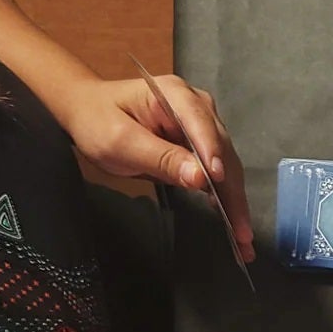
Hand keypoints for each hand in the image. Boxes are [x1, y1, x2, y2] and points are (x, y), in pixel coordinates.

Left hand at [60, 72, 253, 261]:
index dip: (212, 154)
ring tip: (244, 236)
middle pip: (222, 151)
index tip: (217, 182)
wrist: (88, 111)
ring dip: (235, 200)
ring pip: (227, 165)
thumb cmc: (98, 121)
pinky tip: (233, 219)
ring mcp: (202, 125)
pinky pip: (219, 171)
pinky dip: (226, 197)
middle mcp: (197, 106)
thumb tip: (200, 178)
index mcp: (174, 95)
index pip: (201, 125)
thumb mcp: (121, 142)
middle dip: (232, 191)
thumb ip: (161, 158)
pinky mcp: (202, 143)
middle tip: (242, 232)